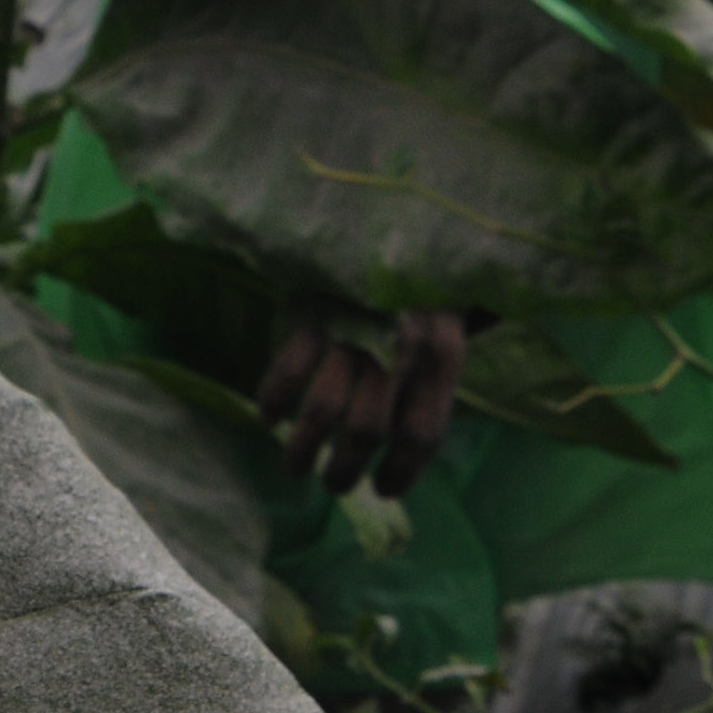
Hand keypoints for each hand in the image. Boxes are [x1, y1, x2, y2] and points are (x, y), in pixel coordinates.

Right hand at [254, 306, 467, 496]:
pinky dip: (273, 399)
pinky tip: (269, 417)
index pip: (422, 436)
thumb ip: (425, 388)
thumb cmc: (421, 295)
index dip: (402, 474)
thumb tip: (397, 454)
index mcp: (442, 358)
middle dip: (345, 471)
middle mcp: (400, 349)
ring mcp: (353, 331)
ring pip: (323, 411)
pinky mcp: (314, 312)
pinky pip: (288, 369)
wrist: (399, 221)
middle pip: (368, 432)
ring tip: (295, 469)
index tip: (382, 490)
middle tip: (333, 486)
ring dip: (303, 451)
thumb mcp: (443, 337)